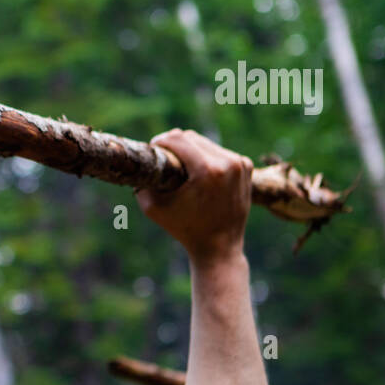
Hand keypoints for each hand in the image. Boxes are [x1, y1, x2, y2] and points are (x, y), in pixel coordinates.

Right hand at [135, 129, 252, 265]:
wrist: (219, 247)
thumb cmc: (184, 229)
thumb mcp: (154, 208)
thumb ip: (142, 183)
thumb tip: (138, 164)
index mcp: (208, 170)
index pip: (178, 139)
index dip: (160, 141)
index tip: (152, 148)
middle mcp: (227, 163)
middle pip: (192, 137)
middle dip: (174, 144)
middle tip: (163, 157)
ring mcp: (240, 164)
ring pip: (206, 142)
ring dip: (190, 149)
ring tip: (179, 166)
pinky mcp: (246, 167)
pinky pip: (219, 152)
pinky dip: (206, 157)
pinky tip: (198, 173)